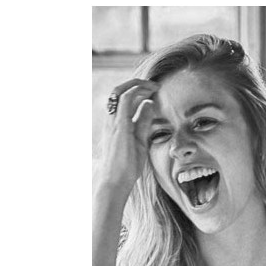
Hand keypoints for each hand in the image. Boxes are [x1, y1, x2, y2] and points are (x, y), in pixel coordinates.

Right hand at [95, 79, 158, 194]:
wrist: (116, 181)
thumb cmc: (126, 164)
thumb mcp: (139, 139)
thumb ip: (143, 122)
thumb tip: (150, 105)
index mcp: (115, 123)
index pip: (121, 98)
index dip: (136, 90)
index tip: (153, 90)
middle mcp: (111, 119)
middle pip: (118, 90)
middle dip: (136, 83)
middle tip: (154, 85)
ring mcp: (113, 122)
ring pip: (120, 92)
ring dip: (138, 85)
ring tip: (154, 87)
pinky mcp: (119, 126)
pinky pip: (125, 101)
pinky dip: (136, 93)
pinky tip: (149, 95)